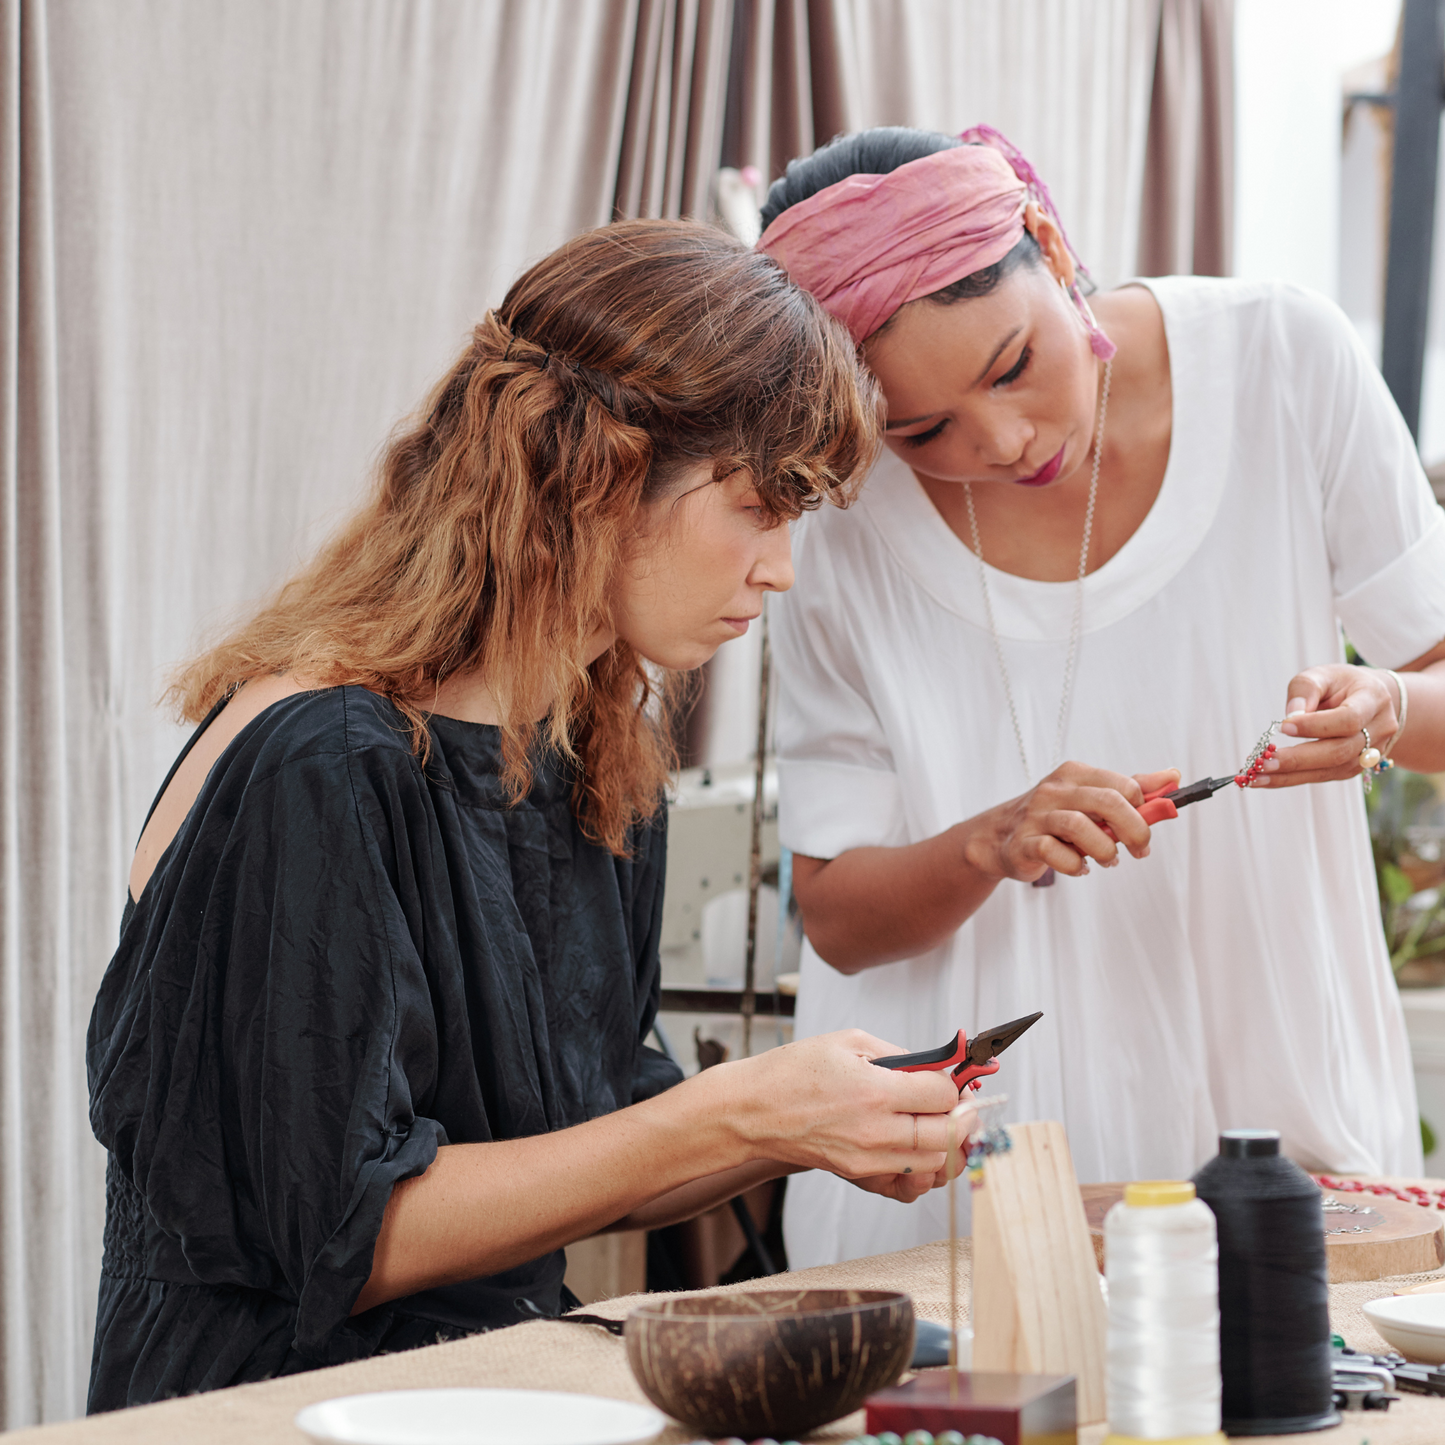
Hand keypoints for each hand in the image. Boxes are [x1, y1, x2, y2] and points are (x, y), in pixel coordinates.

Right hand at [714, 1030, 964, 1187]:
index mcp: (875, 1090)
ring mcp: (868, 1158)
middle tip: (962, 1103)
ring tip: (942, 1122)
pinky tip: (918, 1145)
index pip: (943, 1095)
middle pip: (949, 1134)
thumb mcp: (849, 1042)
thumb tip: (937, 1065)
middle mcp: (876, 1130)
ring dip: (947, 1143)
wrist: (753, 1110)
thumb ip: (899, 1055)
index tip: (952, 1078)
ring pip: (936, 1163)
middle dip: (963, 1116)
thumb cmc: (794, 1071)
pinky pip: (909, 1182)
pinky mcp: (859, 1174)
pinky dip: (924, 1167)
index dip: (955, 1084)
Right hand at [964, 762, 1180, 881]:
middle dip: (1134, 830)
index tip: (1146, 826)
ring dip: (1104, 849)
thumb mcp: (1090, 797)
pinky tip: (1079, 867)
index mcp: (1074, 775)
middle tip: (1140, 850)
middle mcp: (1054, 790)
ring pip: (1079, 826)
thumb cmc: (1052, 817)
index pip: (1122, 785)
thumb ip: (1130, 789)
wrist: (1000, 836)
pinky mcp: (1024, 842)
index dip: (1143, 809)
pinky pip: (1054, 852)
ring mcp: (1036, 816)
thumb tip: (1171, 777)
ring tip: (1107, 859)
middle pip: (1107, 802)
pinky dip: (1074, 864)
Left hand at [1255, 664, 1399, 787]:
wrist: (1370, 699)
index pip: (1349, 718)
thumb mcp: (1322, 674)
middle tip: (1262, 762)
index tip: (1283, 726)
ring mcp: (1369, 753)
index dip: (1316, 725)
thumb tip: (1290, 716)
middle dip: (1298, 759)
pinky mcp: (1353, 767)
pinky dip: (1292, 779)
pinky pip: (1324, 776)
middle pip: (1340, 751)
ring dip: (1290, 775)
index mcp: (1373, 699)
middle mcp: (1378, 729)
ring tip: (1256, 776)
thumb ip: (1305, 689)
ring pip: (1331, 769)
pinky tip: (1266, 778)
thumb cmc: (1341, 684)